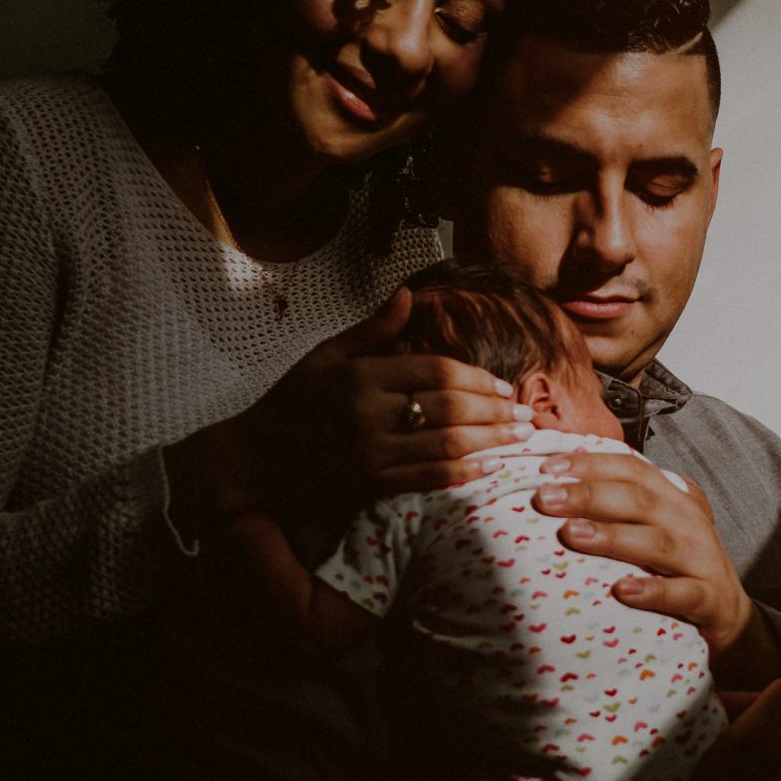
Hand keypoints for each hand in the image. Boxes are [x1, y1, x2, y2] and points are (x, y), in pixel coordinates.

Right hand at [165, 289, 533, 531]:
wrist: (256, 459)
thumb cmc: (294, 401)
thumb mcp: (326, 356)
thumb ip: (371, 329)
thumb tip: (408, 295)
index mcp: (359, 375)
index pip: (435, 370)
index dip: (478, 378)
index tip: (506, 385)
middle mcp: (366, 413)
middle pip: (448, 407)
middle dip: (494, 410)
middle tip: (524, 414)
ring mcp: (368, 453)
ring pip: (445, 445)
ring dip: (489, 442)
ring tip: (518, 438)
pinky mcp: (369, 485)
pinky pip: (427, 479)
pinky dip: (462, 474)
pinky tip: (488, 467)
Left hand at [531, 450, 780, 686]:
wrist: (728, 612)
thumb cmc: (675, 565)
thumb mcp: (651, 527)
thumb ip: (616, 507)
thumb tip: (554, 488)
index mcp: (670, 497)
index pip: (631, 469)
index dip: (591, 464)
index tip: (547, 467)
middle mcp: (686, 521)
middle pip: (637, 500)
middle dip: (588, 495)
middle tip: (545, 498)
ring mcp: (700, 558)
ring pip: (655, 542)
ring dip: (611, 537)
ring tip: (571, 534)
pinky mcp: (709, 597)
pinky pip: (681, 593)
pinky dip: (653, 591)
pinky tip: (622, 591)